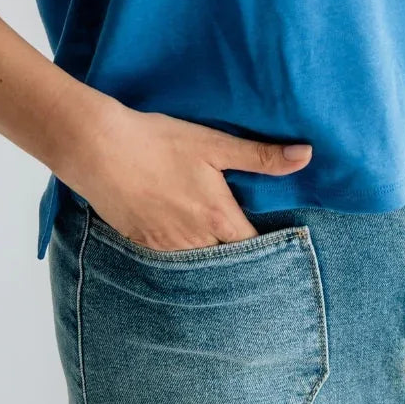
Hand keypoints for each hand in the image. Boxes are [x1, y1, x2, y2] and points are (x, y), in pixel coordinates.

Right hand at [57, 105, 312, 251]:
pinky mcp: (140, 243)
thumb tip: (306, 155)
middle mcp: (194, 240)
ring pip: (197, 262)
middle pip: (226, 260)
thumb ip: (261, 155)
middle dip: (237, 254)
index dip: (267, 247)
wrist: (99, 148)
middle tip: (247, 243)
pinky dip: (180, 252)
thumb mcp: (214, 143)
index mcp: (218, 217)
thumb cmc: (159, 141)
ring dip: (209, 254)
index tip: (278, 243)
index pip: (254, 248)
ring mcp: (164, 246)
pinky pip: (169, 259)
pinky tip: (181, 236)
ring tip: (215, 240)